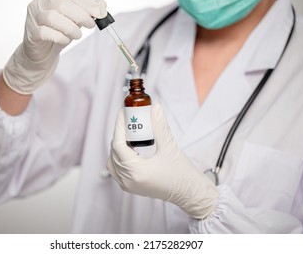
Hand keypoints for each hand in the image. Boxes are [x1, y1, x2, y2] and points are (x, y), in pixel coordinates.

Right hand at [3, 0, 106, 93]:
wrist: (42, 52)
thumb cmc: (58, 32)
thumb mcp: (75, 20)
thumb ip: (87, 10)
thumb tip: (102, 5)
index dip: (87, 3)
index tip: (100, 12)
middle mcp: (40, 3)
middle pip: (62, 4)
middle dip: (81, 15)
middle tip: (91, 25)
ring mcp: (33, 18)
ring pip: (52, 17)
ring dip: (71, 27)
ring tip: (78, 35)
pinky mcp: (31, 33)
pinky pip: (45, 32)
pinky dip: (59, 37)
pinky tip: (65, 40)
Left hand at [107, 104, 218, 218]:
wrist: (189, 193)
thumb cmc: (182, 174)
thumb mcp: (170, 147)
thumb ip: (160, 126)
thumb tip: (155, 108)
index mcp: (136, 172)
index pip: (118, 145)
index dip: (119, 127)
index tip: (123, 113)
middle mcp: (128, 181)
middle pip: (114, 152)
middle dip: (119, 134)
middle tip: (128, 121)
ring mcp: (128, 186)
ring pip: (113, 161)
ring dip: (118, 146)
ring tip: (130, 134)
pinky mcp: (130, 187)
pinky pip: (117, 170)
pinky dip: (120, 157)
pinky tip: (131, 148)